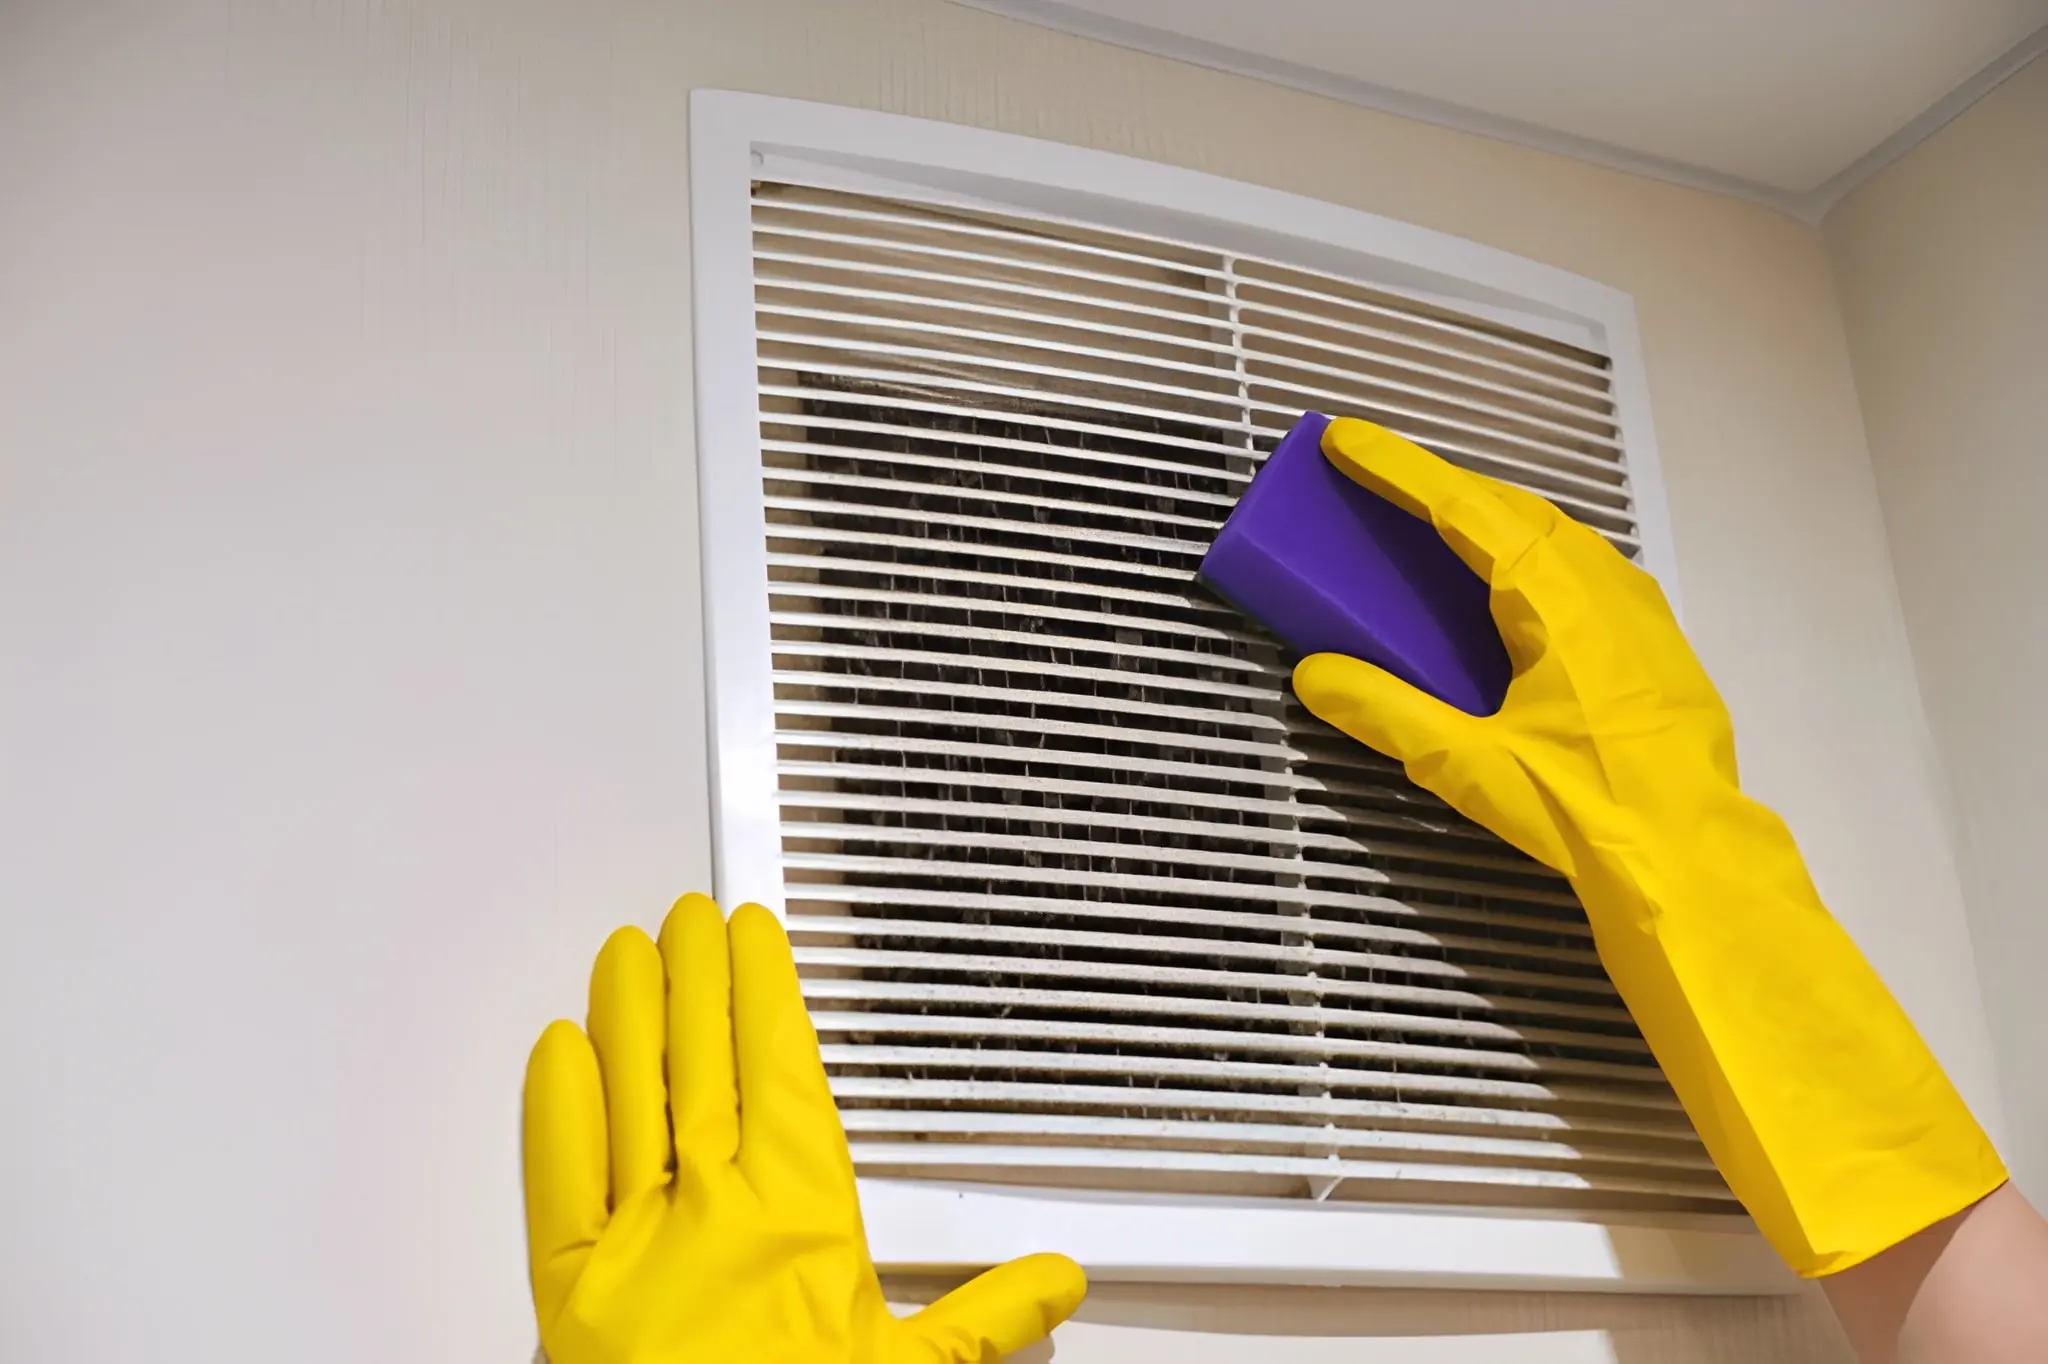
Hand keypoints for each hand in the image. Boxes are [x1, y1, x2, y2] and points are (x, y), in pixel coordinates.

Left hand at [521, 893, 1086, 1362]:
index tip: (757, 938)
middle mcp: (714, 1216)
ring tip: (627, 953)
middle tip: (688, 918)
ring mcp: (637, 1247)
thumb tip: (1055, 1283)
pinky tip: (560, 1048)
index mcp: (801, 1222)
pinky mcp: (570, 1293)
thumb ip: (981, 1321)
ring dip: (629, 1016)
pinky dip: (557, 1108)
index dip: (765, 992)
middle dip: (697, 978)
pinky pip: (557, 1178)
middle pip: (702, 1063)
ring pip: (630, 1098)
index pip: (780, 1070)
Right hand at [1291, 418, 2003, 1277]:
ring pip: (1554, 534)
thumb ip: (1386, 713)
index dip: (1398, 468)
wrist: (1688, 862)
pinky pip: (1583, 569)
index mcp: (1555, 598)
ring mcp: (1639, 612)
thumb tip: (1314, 675)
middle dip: (1441, 486)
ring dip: (1490, 517)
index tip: (1343, 438)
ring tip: (1436, 521)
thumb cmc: (1586, 810)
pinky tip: (1511, 585)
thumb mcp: (1468, 765)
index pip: (1464, 507)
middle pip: (1511, 507)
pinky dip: (1531, 554)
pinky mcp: (1654, 646)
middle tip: (1378, 477)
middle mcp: (1604, 587)